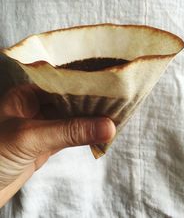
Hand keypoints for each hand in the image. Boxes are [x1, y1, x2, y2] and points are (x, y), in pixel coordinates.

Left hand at [0, 84, 115, 206]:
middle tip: (116, 99)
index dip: (83, 81)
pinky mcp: (46, 143)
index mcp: (26, 94)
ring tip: (114, 114)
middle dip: (90, 100)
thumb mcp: (31, 137)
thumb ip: (69, 131)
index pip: (60, 82)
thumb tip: (107, 126)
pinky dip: (85, 134)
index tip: (107, 82)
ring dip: (90, 118)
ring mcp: (42, 125)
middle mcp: (35, 106)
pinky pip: (71, 134)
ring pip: (71, 117)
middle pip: (68, 99)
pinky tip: (100, 132)